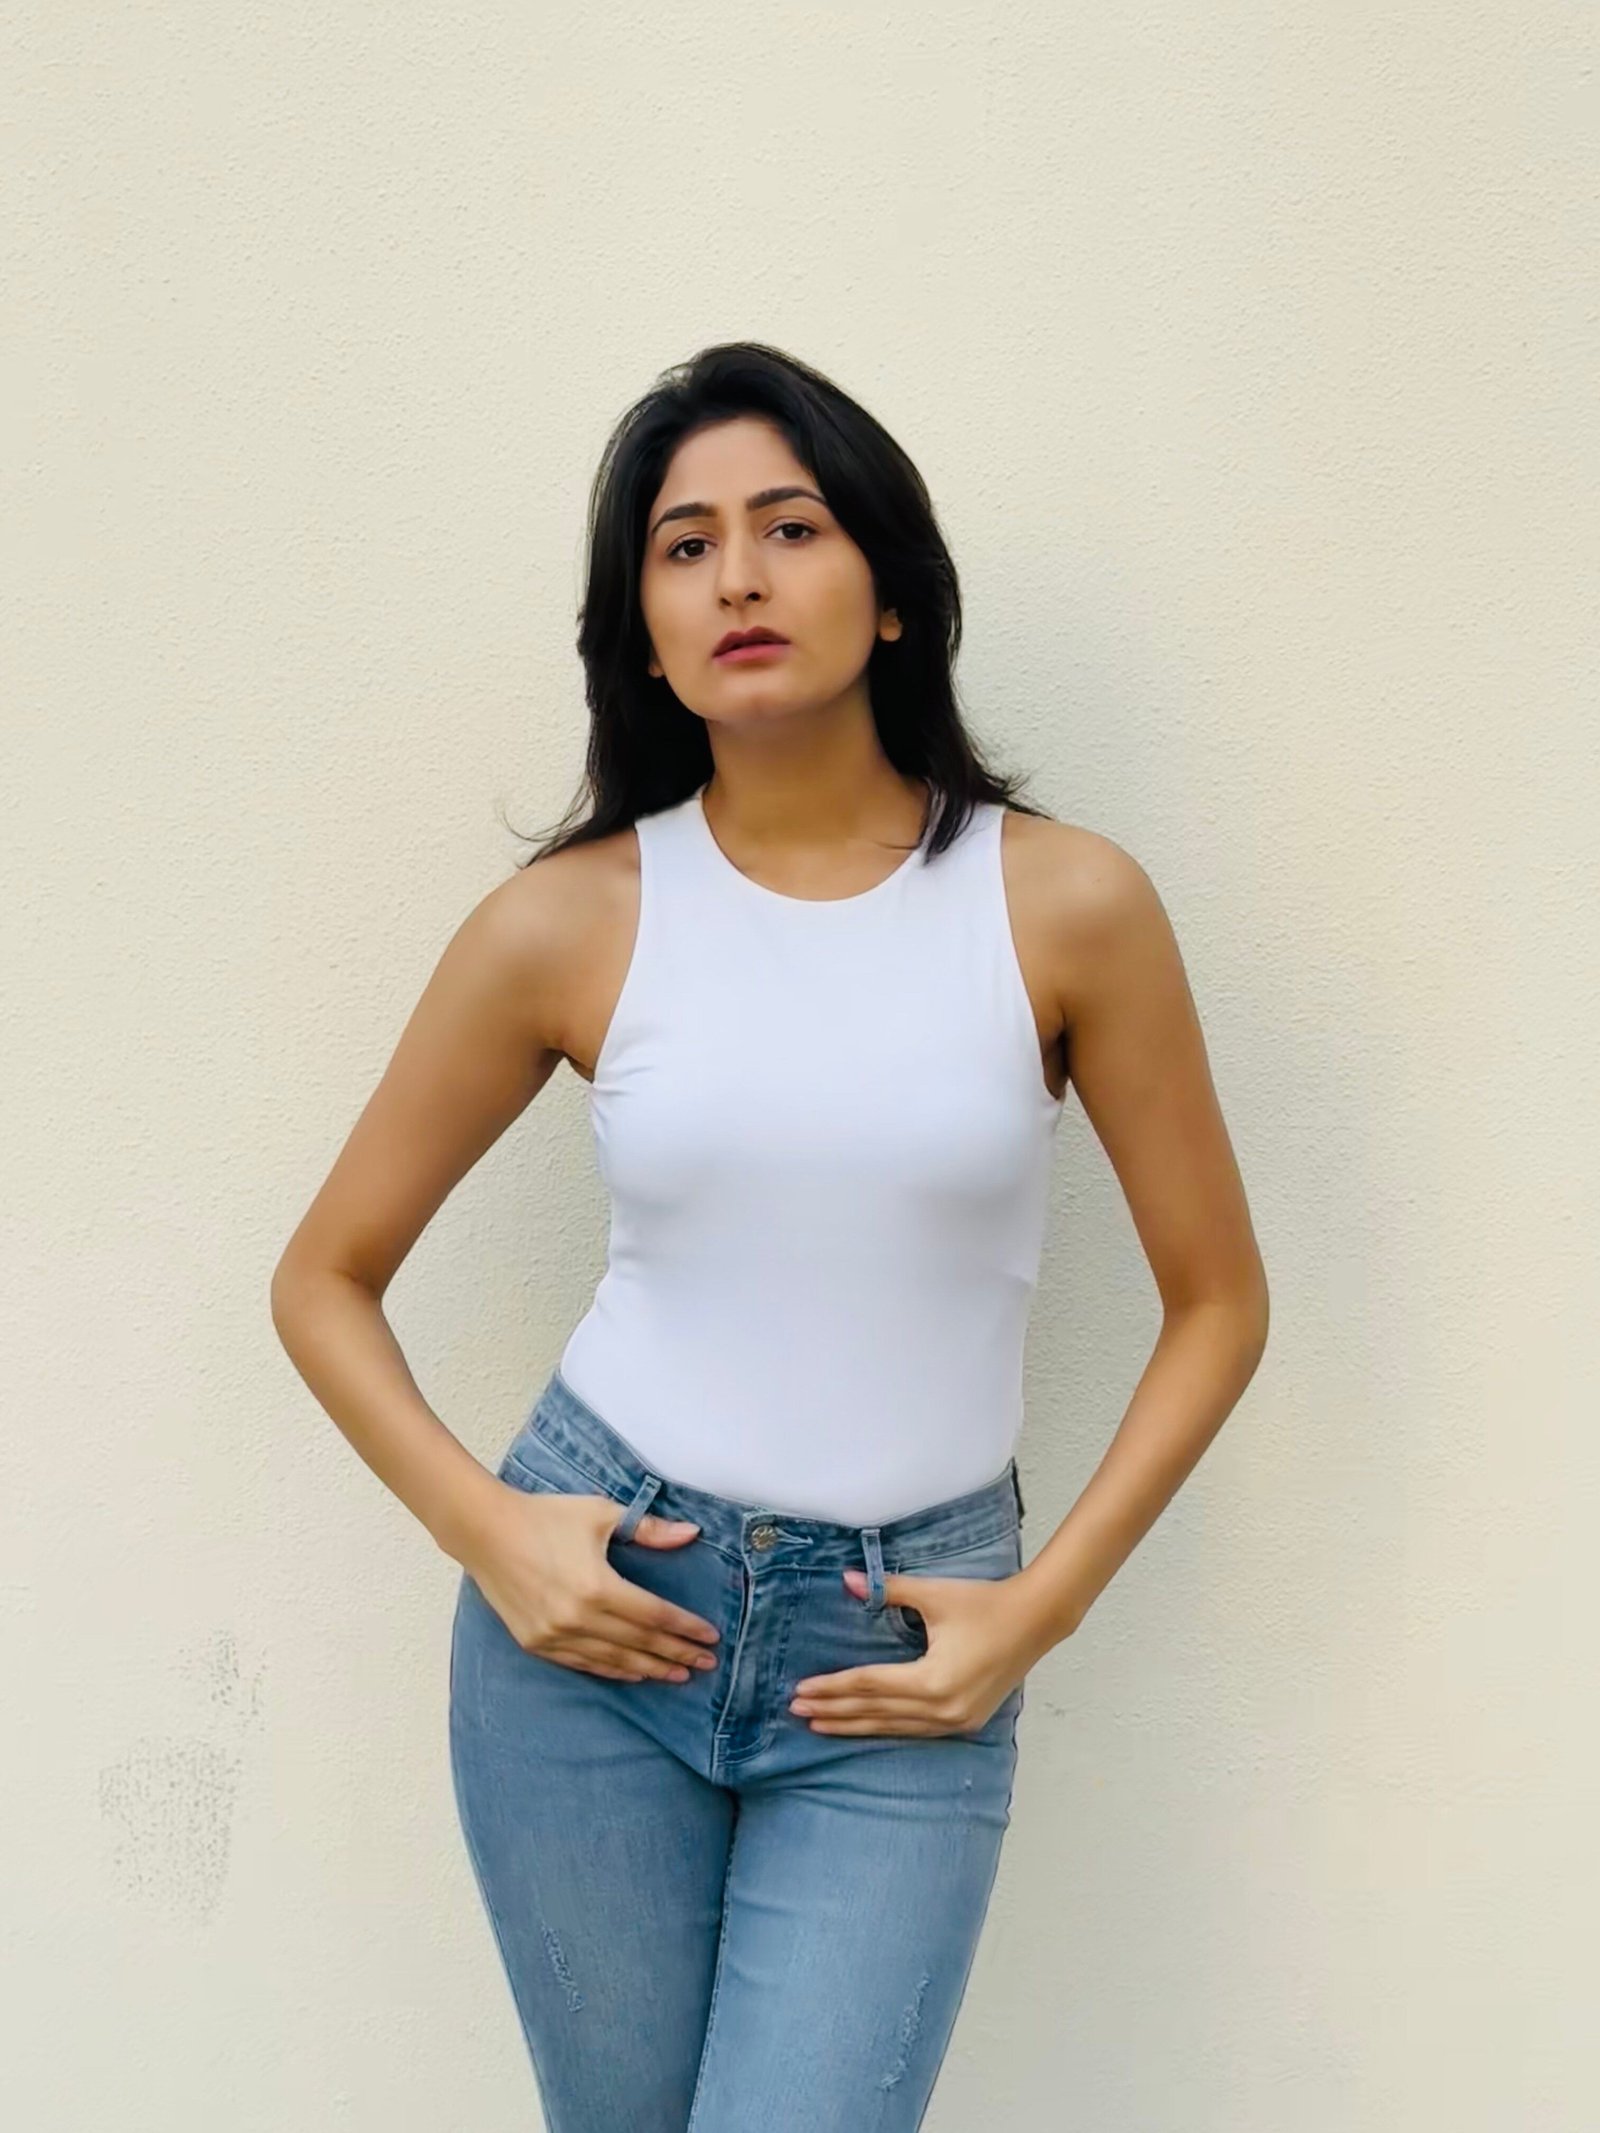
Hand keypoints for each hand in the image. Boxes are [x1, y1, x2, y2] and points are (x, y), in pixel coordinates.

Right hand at [465, 1481, 721, 1684]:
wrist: (486, 1531)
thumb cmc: (546, 1516)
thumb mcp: (601, 1514)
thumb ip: (649, 1529)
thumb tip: (692, 1534)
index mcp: (597, 1586)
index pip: (654, 1616)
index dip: (685, 1628)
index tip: (710, 1637)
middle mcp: (577, 1618)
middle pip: (639, 1642)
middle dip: (676, 1653)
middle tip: (706, 1664)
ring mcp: (554, 1635)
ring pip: (612, 1660)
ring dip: (648, 1668)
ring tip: (677, 1675)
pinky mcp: (535, 1643)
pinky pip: (583, 1664)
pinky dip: (612, 1670)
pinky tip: (632, 1674)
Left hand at [789, 1565, 1043, 1736]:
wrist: (1036, 1620)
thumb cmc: (985, 1603)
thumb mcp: (934, 1595)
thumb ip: (890, 1590)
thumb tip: (848, 1580)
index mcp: (933, 1681)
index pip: (869, 1685)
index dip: (832, 1687)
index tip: (800, 1691)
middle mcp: (942, 1710)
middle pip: (876, 1712)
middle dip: (834, 1712)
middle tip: (796, 1712)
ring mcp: (956, 1721)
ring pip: (893, 1727)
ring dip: (855, 1725)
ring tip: (820, 1725)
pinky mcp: (965, 1722)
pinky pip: (914, 1729)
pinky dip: (885, 1727)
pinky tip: (865, 1727)